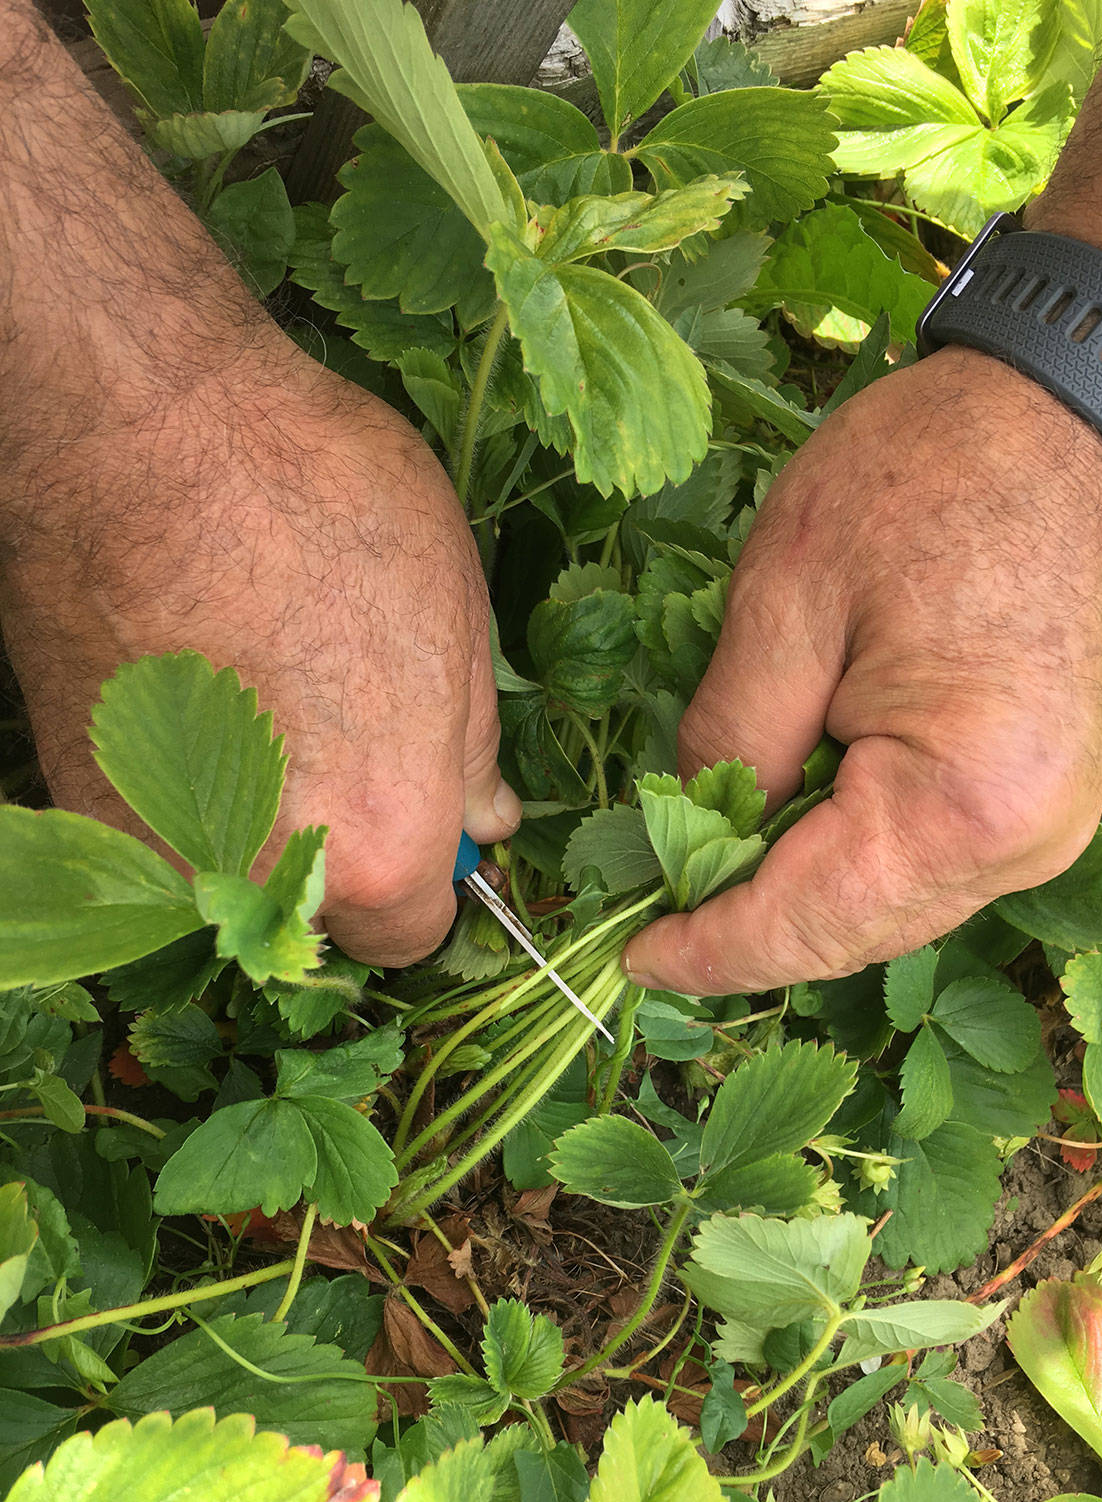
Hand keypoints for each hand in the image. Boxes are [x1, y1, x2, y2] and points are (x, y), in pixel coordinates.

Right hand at [0, 330, 518, 965]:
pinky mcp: (84, 798)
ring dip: (261, 831)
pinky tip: (205, 696)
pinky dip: (189, 792)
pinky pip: (166, 832)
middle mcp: (264, 873)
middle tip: (339, 751)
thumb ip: (472, 748)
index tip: (419, 826)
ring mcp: (161, 840)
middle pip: (319, 925)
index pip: (411, 938)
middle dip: (343, 864)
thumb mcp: (454, 614)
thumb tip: (485, 818)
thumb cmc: (317, 501)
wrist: (136, 428)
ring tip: (267, 709)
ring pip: (236, 882)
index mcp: (378, 843)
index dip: (426, 882)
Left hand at [623, 345, 1101, 994]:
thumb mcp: (787, 595)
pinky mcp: (1037, 803)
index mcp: (957, 804)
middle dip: (745, 930)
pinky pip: (922, 870)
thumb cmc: (931, 480)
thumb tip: (693, 829)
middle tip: (653, 909)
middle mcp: (1018, 846)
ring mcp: (1041, 832)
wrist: (1076, 420)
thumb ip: (729, 735)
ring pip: (886, 912)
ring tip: (710, 865)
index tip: (631, 961)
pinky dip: (847, 864)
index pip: (804, 922)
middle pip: (849, 936)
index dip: (708, 951)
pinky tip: (789, 824)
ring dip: (796, 899)